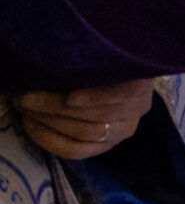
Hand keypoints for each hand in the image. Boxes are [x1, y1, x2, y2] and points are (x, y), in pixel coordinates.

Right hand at [15, 82, 154, 160]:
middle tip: (24, 103)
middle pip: (84, 132)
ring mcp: (135, 109)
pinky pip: (117, 98)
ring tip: (34, 95)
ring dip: (58, 108)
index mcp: (108, 140)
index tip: (26, 123)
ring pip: (95, 117)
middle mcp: (125, 129)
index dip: (48, 139)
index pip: (76, 150)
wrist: (133, 53)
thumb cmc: (100, 82)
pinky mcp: (142, 89)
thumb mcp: (83, 104)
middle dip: (48, 119)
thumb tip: (29, 115)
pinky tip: (73, 97)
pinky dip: (93, 99)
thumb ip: (64, 115)